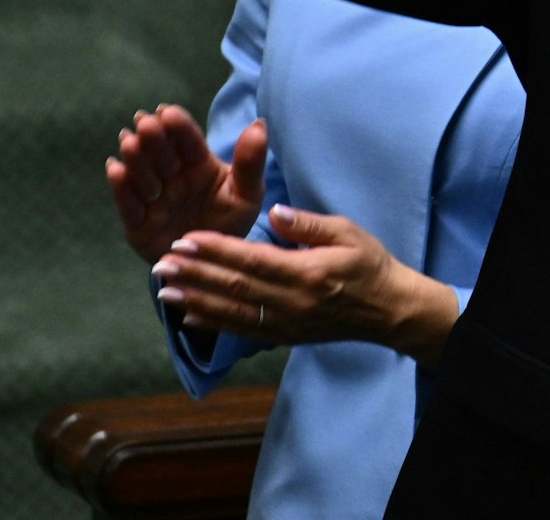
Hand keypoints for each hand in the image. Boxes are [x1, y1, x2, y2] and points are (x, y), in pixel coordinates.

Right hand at [106, 104, 267, 263]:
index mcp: (198, 164)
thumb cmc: (231, 220)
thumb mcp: (247, 194)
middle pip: (161, 154)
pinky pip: (128, 204)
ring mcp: (154, 199)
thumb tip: (260, 123)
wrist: (214, 265)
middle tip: (146, 123)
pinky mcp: (138, 224)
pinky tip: (114, 168)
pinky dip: (120, 187)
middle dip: (154, 138)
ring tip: (130, 141)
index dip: (178, 127)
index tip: (168, 112)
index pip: (188, 142)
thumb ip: (250, 163)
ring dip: (136, 158)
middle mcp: (172, 177)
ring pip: (142, 175)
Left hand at [151, 204, 461, 365]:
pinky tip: (188, 317)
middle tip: (161, 264)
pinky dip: (213, 324)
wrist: (389, 310)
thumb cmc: (369, 264)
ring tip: (163, 291)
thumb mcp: (347, 232)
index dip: (215, 251)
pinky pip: (243, 331)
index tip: (185, 239)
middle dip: (194, 275)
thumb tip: (275, 213)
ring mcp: (287, 324)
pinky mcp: (285, 337)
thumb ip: (308, 224)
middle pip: (234, 288)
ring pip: (232, 313)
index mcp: (307, 273)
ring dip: (195, 301)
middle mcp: (292, 303)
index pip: (251, 260)